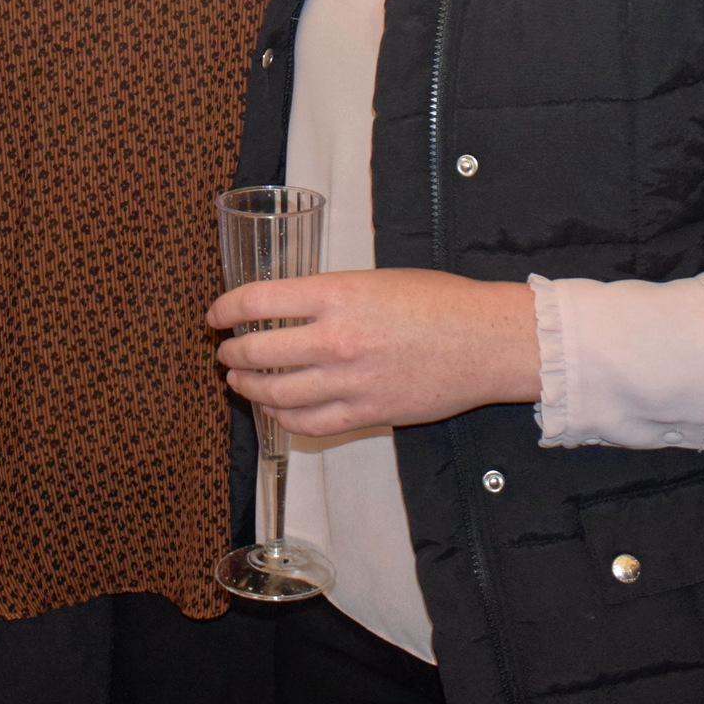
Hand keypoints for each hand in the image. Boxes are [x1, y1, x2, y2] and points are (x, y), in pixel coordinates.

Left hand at [209, 268, 538, 437]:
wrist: (488, 341)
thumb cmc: (440, 302)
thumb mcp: (375, 279)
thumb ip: (329, 295)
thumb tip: (287, 309)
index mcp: (336, 294)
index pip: (257, 301)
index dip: (226, 309)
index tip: (216, 315)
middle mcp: (336, 339)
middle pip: (258, 352)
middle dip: (232, 353)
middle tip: (226, 351)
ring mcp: (350, 381)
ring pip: (276, 393)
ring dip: (249, 388)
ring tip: (239, 382)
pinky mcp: (367, 413)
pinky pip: (309, 423)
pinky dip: (284, 418)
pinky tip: (277, 410)